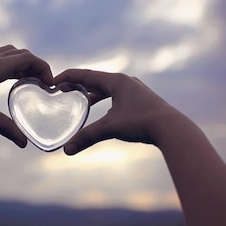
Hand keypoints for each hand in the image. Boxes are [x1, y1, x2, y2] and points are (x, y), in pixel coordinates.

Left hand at [0, 45, 53, 146]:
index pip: (28, 58)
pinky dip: (13, 65)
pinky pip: (2, 58)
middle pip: (23, 54)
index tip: (49, 84)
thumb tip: (23, 143)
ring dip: (25, 64)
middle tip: (44, 84)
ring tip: (31, 81)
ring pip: (12, 54)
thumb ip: (5, 127)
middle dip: (37, 67)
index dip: (44, 68)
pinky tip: (11, 81)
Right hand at [55, 69, 188, 154]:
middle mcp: (126, 81)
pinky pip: (117, 96)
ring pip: (108, 88)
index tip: (54, 80)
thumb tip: (67, 150)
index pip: (86, 75)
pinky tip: (103, 111)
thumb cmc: (141, 123)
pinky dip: (105, 100)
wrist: (172, 129)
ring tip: (80, 100)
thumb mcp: (110, 128)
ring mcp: (135, 90)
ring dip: (92, 93)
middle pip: (96, 79)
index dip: (68, 77)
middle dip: (78, 84)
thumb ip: (87, 137)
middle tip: (63, 89)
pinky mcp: (141, 100)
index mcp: (116, 81)